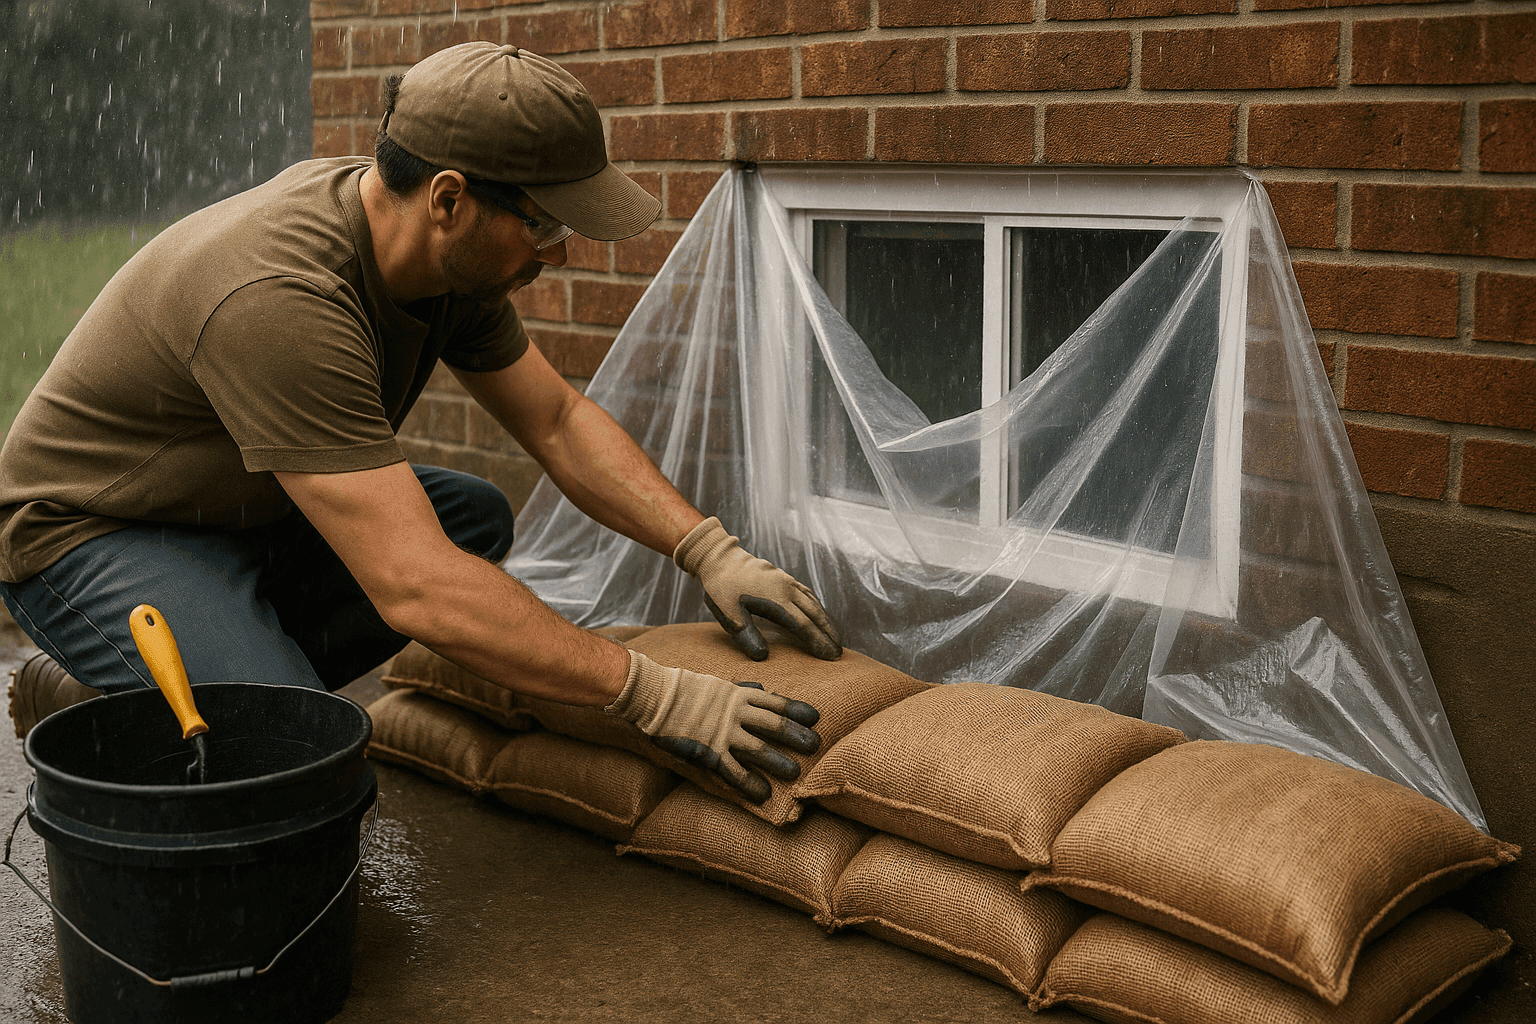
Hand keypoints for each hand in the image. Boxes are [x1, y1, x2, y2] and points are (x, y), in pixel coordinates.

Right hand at [607, 650, 820, 802]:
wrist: (655, 696)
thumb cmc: (683, 688)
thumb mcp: (717, 683)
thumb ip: (742, 689)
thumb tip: (763, 689)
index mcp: (738, 695)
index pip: (775, 702)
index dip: (796, 710)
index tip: (815, 717)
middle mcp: (735, 713)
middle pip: (773, 725)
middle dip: (796, 736)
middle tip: (816, 745)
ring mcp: (722, 733)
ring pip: (758, 749)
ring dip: (778, 762)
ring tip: (795, 774)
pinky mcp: (708, 751)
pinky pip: (733, 771)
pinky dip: (749, 783)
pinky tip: (762, 794)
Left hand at [674, 517, 842, 661]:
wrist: (718, 557)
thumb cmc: (721, 588)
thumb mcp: (728, 614)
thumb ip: (746, 636)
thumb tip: (763, 657)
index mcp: (776, 600)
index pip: (804, 626)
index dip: (818, 642)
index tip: (829, 657)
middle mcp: (786, 589)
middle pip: (815, 614)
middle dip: (829, 634)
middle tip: (839, 652)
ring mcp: (786, 581)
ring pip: (813, 602)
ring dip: (825, 620)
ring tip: (834, 637)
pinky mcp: (782, 577)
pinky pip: (806, 593)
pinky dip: (816, 606)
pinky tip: (818, 613)